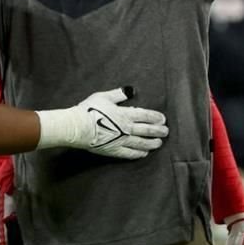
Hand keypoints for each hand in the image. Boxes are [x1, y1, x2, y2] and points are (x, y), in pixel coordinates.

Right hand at [36, 87, 167, 158]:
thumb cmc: (89, 109)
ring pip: (141, 143)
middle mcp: (126, 128)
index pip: (145, 115)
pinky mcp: (114, 150)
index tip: (163, 119)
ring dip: (152, 143)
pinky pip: (129, 153)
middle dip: (158, 131)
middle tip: (166, 131)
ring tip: (159, 143)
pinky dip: (138, 154)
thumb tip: (130, 90)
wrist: (77, 127)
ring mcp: (121, 141)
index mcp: (125, 114)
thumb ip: (118, 94)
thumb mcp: (103, 96)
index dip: (156, 117)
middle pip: (147, 130)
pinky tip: (144, 154)